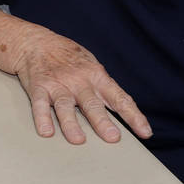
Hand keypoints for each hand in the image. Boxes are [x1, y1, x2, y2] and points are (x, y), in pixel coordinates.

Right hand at [16, 33, 151, 144]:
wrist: (37, 42)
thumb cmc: (69, 57)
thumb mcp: (92, 66)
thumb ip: (103, 87)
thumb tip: (122, 110)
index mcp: (97, 76)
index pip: (119, 98)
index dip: (133, 115)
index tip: (145, 132)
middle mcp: (79, 81)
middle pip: (92, 103)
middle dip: (103, 121)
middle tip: (112, 138)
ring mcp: (58, 84)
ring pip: (65, 106)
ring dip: (71, 124)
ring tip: (78, 140)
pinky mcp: (39, 88)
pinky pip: (40, 105)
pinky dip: (42, 119)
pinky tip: (47, 132)